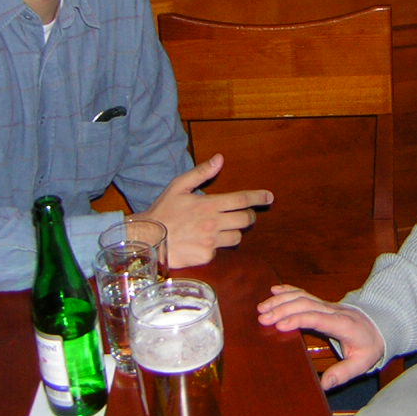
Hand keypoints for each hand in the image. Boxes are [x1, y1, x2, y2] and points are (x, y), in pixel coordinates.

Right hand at [143, 153, 271, 267]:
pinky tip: (204, 241)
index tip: (269, 196)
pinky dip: (217, 245)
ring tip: (220, 228)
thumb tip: (220, 158)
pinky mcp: (206, 256)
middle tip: (244, 214)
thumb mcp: (178, 186)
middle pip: (245, 220)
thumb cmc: (163, 211)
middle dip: (249, 216)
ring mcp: (210, 242)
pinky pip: (220, 250)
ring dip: (233, 231)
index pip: (241, 200)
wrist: (147, 239)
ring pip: (237, 237)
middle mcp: (213, 224)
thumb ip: (201, 173)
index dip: (258, 197)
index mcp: (208, 205)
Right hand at [257, 284, 384, 389]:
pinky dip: (288, 290)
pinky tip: (274, 291)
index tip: (279, 325)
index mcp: (342, 324)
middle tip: (262, 318)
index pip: (318, 319)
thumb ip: (343, 373)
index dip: (298, 320)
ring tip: (262, 307)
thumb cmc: (369, 345)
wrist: (380, 326)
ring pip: (302, 297)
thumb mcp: (362, 363)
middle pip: (305, 304)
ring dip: (281, 300)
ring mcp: (327, 305)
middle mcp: (333, 311)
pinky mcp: (322, 304)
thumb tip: (324, 385)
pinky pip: (304, 293)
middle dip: (282, 309)